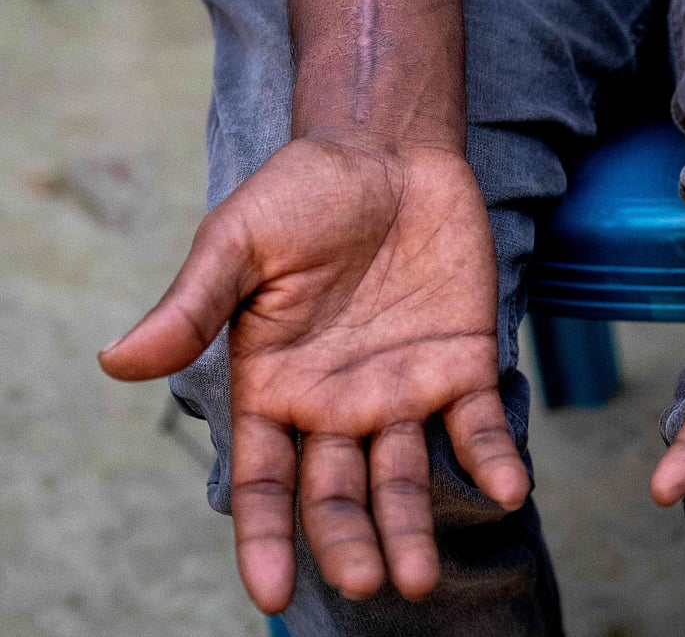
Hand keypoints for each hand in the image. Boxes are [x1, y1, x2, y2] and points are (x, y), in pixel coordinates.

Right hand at [99, 138, 528, 612]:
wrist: (388, 153)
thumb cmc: (303, 195)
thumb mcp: (239, 243)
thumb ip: (194, 306)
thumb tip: (115, 362)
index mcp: (276, 388)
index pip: (266, 479)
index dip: (265, 536)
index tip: (270, 592)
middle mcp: (339, 404)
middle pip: (339, 493)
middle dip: (350, 541)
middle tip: (369, 582)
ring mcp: (404, 389)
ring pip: (407, 475)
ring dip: (415, 525)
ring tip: (421, 575)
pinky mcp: (462, 363)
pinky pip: (478, 424)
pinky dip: (493, 459)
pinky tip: (507, 489)